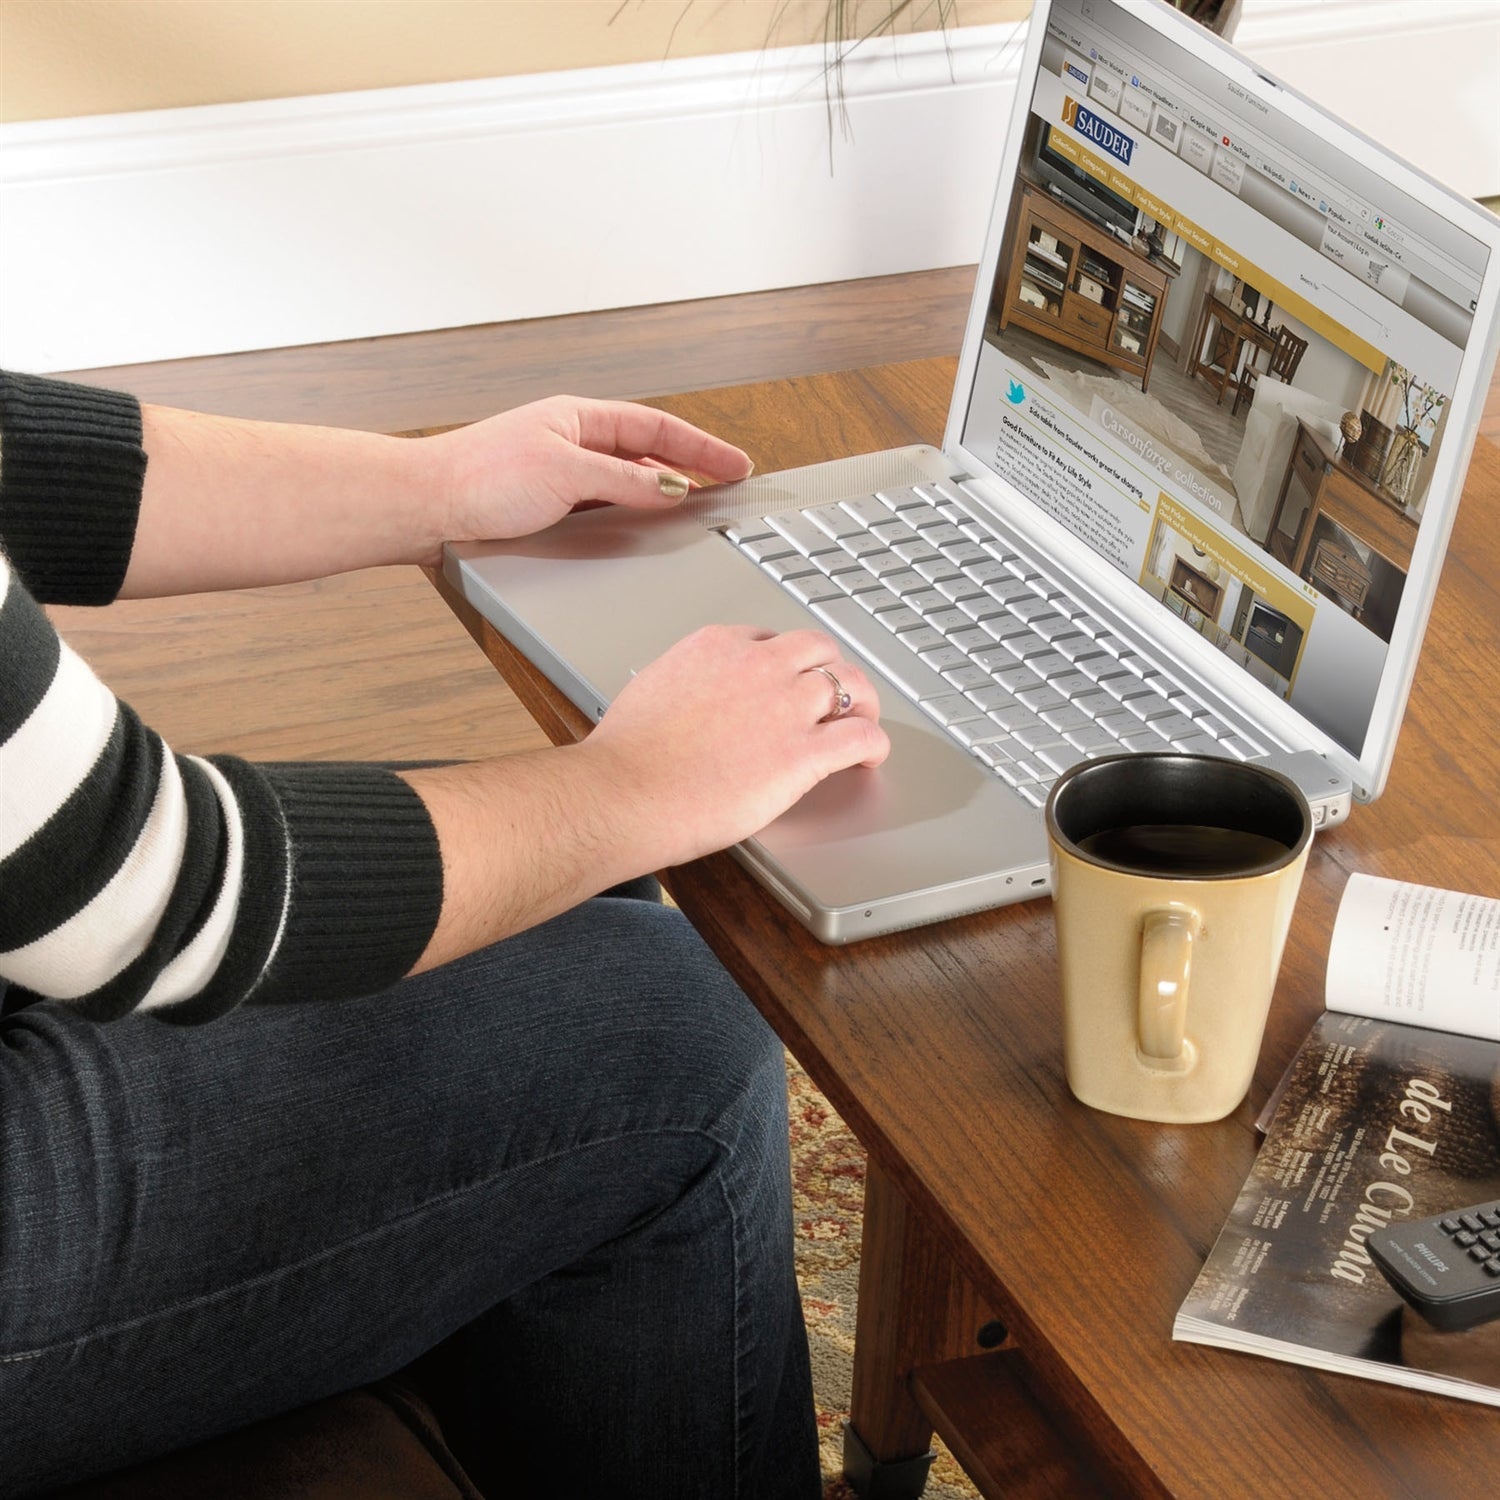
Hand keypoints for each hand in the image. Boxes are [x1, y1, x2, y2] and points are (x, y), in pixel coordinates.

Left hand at [423, 395, 753, 546]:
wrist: (426, 508)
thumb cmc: (481, 478)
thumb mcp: (567, 474)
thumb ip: (625, 482)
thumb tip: (672, 488)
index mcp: (578, 418)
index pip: (657, 427)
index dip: (702, 446)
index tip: (737, 465)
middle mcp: (571, 440)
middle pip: (646, 452)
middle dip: (689, 467)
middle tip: (727, 487)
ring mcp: (559, 472)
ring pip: (625, 480)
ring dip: (660, 492)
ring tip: (693, 510)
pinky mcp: (544, 502)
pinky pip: (603, 503)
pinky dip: (630, 512)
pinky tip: (639, 528)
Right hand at [581, 625, 889, 870]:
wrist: (625, 791)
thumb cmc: (626, 757)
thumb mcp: (652, 692)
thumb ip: (685, 687)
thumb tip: (690, 702)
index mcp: (718, 646)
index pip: (771, 640)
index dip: (787, 664)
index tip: (788, 682)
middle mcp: (759, 665)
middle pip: (819, 651)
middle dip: (831, 672)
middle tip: (836, 696)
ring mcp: (786, 706)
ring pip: (849, 685)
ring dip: (862, 703)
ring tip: (863, 721)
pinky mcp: (804, 752)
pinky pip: (861, 737)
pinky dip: (873, 745)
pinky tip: (869, 757)